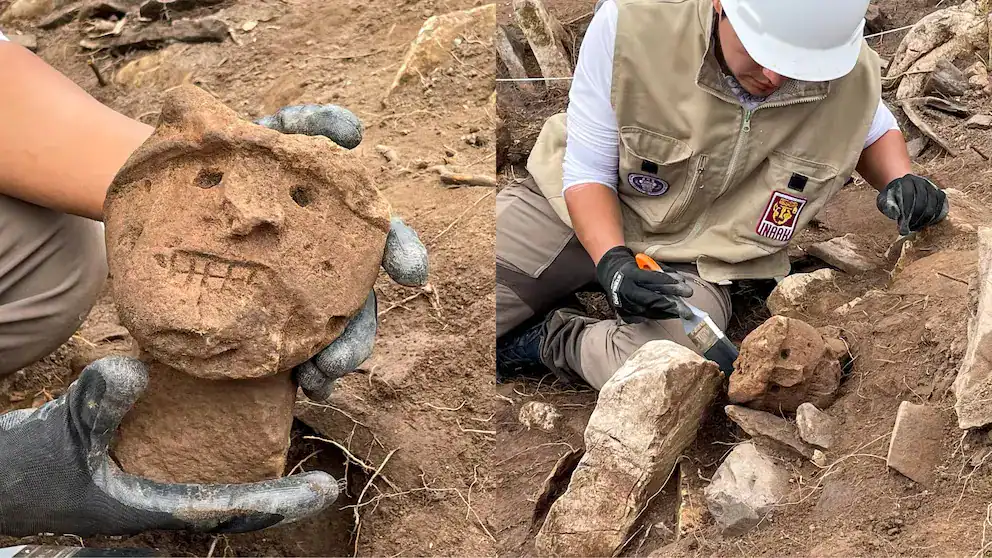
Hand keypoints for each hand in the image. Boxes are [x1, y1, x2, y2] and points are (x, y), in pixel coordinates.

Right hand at [0, 357, 338, 536]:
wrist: (4, 483)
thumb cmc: (28, 469)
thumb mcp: (60, 432)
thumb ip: (94, 404)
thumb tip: (133, 365)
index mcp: (154, 509)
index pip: (232, 509)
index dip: (282, 502)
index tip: (326, 490)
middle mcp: (165, 501)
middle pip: (239, 500)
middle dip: (282, 493)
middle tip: (324, 471)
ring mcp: (158, 488)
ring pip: (222, 483)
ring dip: (258, 461)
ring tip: (294, 424)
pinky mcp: (147, 469)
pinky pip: (198, 464)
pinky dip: (224, 444)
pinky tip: (239, 413)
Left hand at [253, 104, 429, 400]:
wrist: (180, 190)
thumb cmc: (240, 158)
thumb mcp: (270, 133)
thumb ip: (313, 125)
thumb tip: (353, 130)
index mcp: (342, 224)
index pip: (386, 239)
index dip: (405, 253)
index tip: (412, 273)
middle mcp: (331, 264)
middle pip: (358, 304)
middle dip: (359, 334)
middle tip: (346, 356)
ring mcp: (299, 295)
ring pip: (329, 335)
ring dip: (332, 360)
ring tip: (320, 378)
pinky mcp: (266, 317)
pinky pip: (290, 351)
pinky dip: (302, 371)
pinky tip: (299, 384)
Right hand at [595, 246, 693, 321]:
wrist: (612, 276)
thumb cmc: (634, 269)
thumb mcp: (645, 264)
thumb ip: (662, 271)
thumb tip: (681, 280)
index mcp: (630, 274)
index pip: (651, 279)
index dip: (668, 282)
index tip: (683, 285)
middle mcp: (626, 290)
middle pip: (651, 299)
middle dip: (671, 304)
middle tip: (688, 309)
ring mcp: (625, 303)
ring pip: (649, 311)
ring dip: (668, 312)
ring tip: (683, 313)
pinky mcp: (625, 313)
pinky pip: (645, 317)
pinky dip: (660, 316)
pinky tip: (672, 315)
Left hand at [876, 174, 948, 235]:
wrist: (901, 185)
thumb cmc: (892, 197)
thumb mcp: (884, 201)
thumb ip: (889, 208)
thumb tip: (898, 218)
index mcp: (905, 182)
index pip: (908, 197)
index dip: (906, 214)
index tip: (903, 228)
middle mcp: (920, 182)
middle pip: (922, 202)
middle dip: (916, 219)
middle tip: (910, 228)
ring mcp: (930, 186)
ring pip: (933, 205)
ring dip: (926, 219)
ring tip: (917, 227)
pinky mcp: (937, 192)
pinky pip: (941, 204)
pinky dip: (936, 215)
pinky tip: (927, 222)